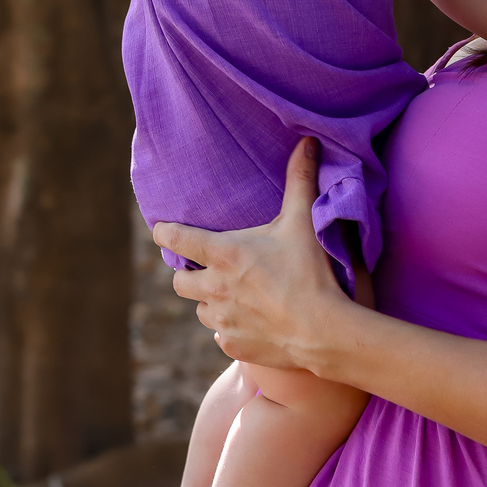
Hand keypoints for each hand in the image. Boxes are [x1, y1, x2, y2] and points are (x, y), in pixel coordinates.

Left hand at [154, 139, 346, 372]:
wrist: (323, 330)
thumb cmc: (311, 270)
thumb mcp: (303, 220)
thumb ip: (300, 179)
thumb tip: (307, 141)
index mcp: (224, 254)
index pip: (175, 238)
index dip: (164, 231)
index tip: (162, 229)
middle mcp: (214, 288)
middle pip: (179, 280)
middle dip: (189, 272)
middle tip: (210, 267)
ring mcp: (222, 320)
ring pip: (200, 309)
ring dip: (211, 300)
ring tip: (236, 294)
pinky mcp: (233, 345)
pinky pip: (220, 334)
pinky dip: (231, 326)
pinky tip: (253, 320)